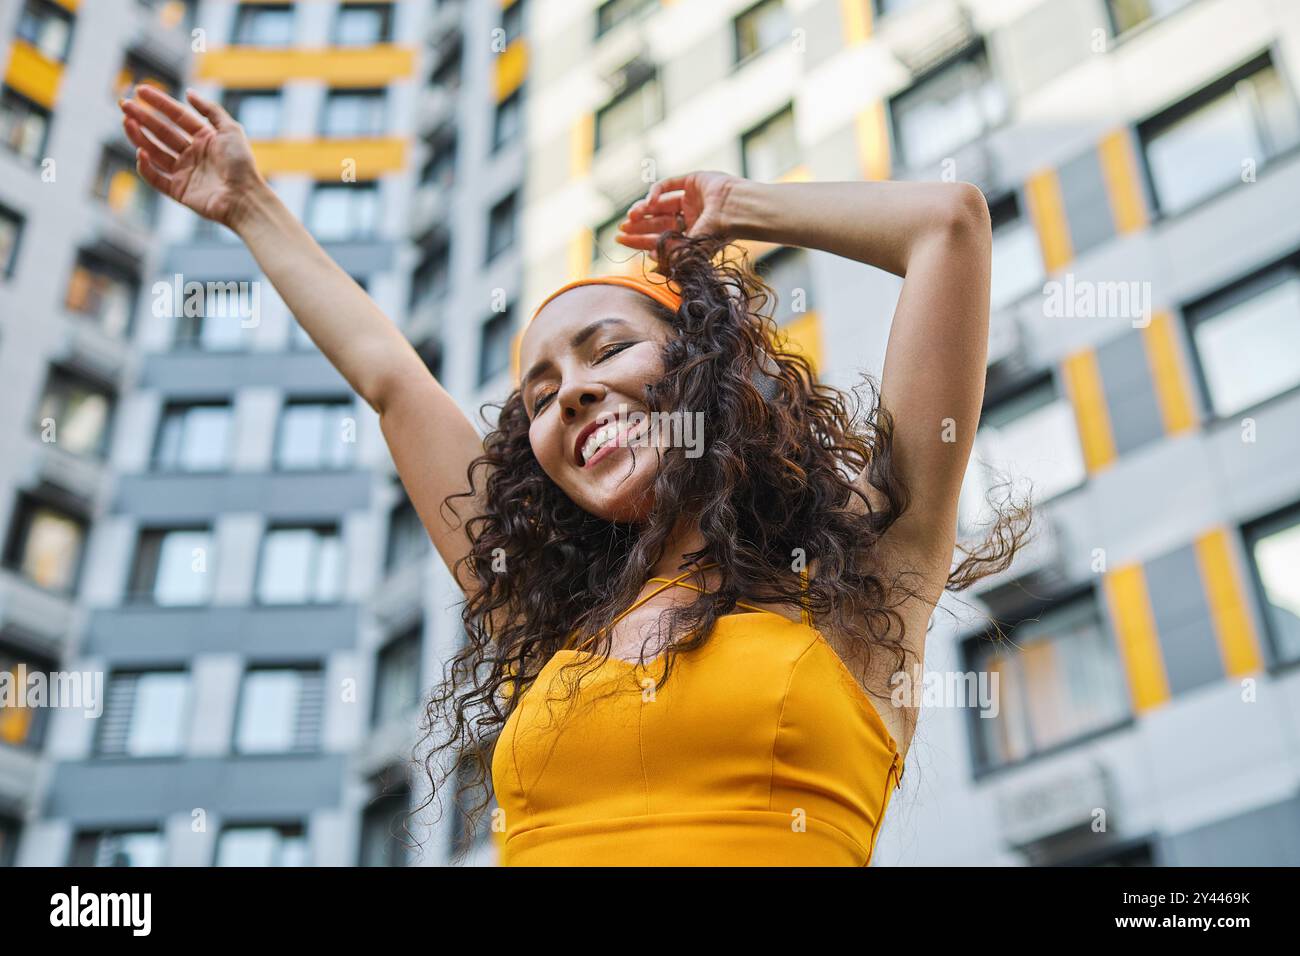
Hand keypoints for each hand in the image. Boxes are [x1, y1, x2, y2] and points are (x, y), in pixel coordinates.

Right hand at [118, 85, 263, 229]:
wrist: (244, 198)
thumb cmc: (241, 164)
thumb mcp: (231, 129)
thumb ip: (210, 110)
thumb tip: (188, 92)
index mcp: (205, 138)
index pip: (177, 116)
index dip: (159, 103)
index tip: (140, 90)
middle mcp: (193, 154)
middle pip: (162, 132)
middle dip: (143, 118)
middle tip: (124, 105)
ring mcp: (185, 173)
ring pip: (155, 152)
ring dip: (139, 137)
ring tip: (126, 122)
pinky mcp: (179, 191)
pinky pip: (156, 178)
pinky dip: (146, 167)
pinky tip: (140, 152)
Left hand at [616, 171, 741, 260]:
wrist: (735, 212)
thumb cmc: (717, 235)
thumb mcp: (690, 249)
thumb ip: (670, 253)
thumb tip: (650, 256)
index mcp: (692, 235)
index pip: (660, 238)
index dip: (640, 239)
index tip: (622, 239)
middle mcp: (691, 217)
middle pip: (658, 221)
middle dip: (638, 225)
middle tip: (621, 229)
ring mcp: (692, 198)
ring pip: (660, 204)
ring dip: (644, 209)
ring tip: (631, 216)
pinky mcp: (693, 181)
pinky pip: (668, 185)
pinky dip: (655, 192)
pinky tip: (648, 202)